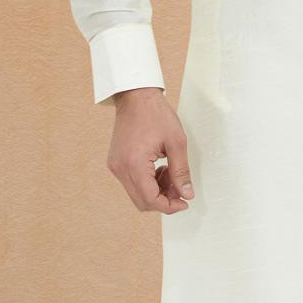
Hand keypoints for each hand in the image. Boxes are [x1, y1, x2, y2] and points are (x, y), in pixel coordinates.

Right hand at [107, 87, 195, 212]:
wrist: (136, 96)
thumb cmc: (155, 114)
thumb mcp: (176, 142)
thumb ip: (181, 171)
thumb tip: (186, 194)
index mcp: (134, 164)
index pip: (150, 199)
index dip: (169, 206)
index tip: (184, 202)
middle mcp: (120, 168)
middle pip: (142, 201)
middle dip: (163, 199)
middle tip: (179, 187)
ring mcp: (116, 166)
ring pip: (137, 194)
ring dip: (156, 191)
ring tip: (170, 173)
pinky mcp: (116, 162)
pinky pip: (132, 183)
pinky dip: (147, 182)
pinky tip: (159, 168)